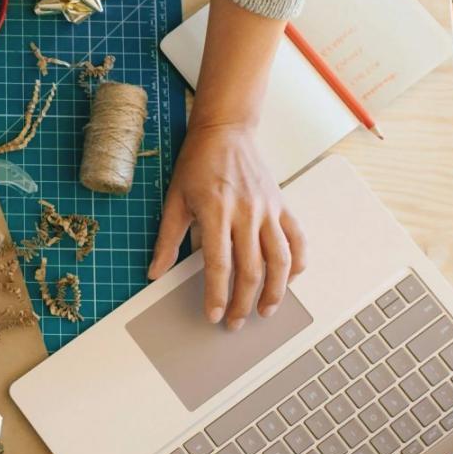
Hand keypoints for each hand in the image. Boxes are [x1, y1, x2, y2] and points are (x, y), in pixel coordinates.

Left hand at [148, 122, 306, 329]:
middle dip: (243, 302)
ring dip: (275, 291)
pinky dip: (297, 263)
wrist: (225, 132)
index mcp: (216, 212)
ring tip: (265, 310)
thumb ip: (167, 239)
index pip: (219, 265)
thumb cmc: (197, 164)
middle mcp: (246, 213)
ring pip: (281, 260)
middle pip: (251, 269)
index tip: (212, 315)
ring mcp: (269, 210)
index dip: (216, 295)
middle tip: (234, 321)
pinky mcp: (282, 205)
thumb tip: (154, 272)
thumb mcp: (174, 199)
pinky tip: (289, 280)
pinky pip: (298, 239)